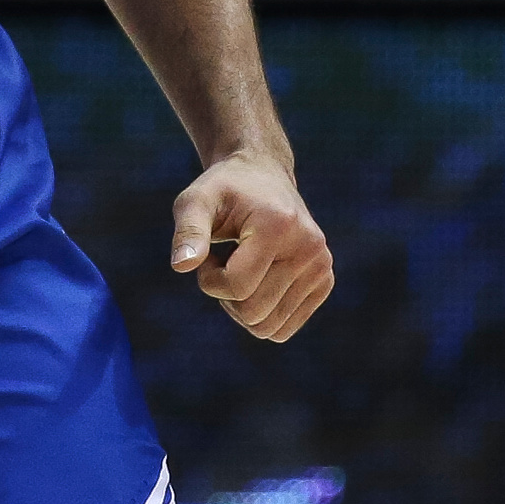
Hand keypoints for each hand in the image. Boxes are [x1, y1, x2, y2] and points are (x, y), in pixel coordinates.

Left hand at [170, 152, 333, 343]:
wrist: (262, 175)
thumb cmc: (223, 189)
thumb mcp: (196, 201)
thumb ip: (188, 231)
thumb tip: (181, 265)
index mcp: (279, 227)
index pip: (237, 286)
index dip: (208, 279)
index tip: (207, 254)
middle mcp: (309, 249)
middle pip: (254, 312)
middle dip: (225, 294)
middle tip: (223, 260)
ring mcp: (321, 267)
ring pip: (268, 327)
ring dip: (242, 305)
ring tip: (241, 267)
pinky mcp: (324, 281)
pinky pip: (283, 328)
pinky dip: (261, 311)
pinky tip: (257, 277)